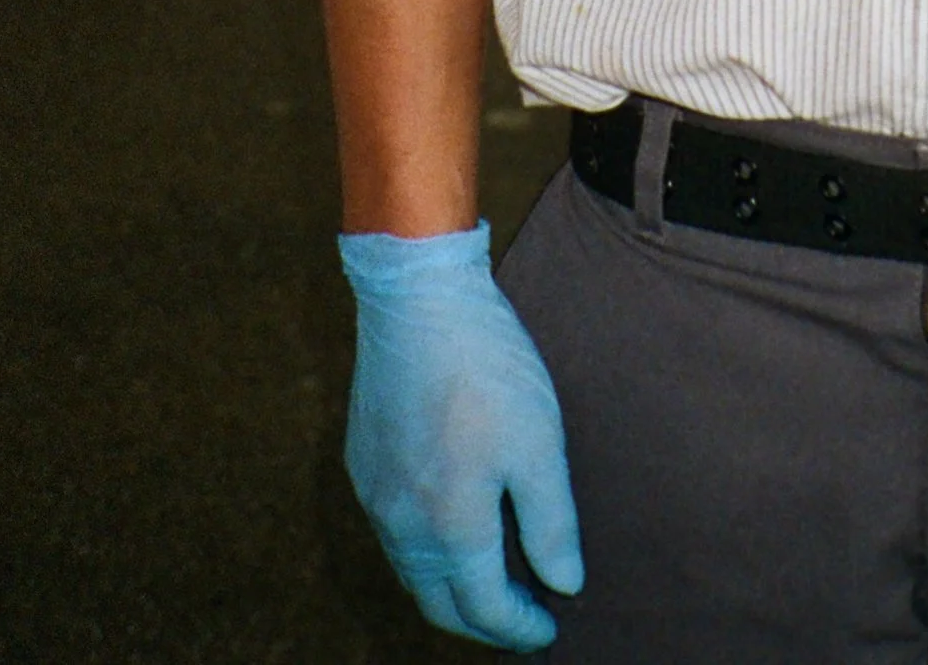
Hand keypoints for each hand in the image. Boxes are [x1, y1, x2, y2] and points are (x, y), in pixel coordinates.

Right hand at [339, 223, 583, 648]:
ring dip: (450, 588)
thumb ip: (551, 523)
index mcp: (450, 526)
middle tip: (518, 619)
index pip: (484, 607)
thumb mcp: (540, 442)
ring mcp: (376, 495)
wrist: (417, 297)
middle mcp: (403, 524)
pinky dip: (424, 551)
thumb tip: (565, 583)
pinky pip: (392, 533)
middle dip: (480, 622)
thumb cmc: (487, 366)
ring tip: (489, 579)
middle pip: (438, 604)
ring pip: (411, 571)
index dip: (519, 628)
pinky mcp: (362, 464)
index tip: (548, 630)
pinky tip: (449, 527)